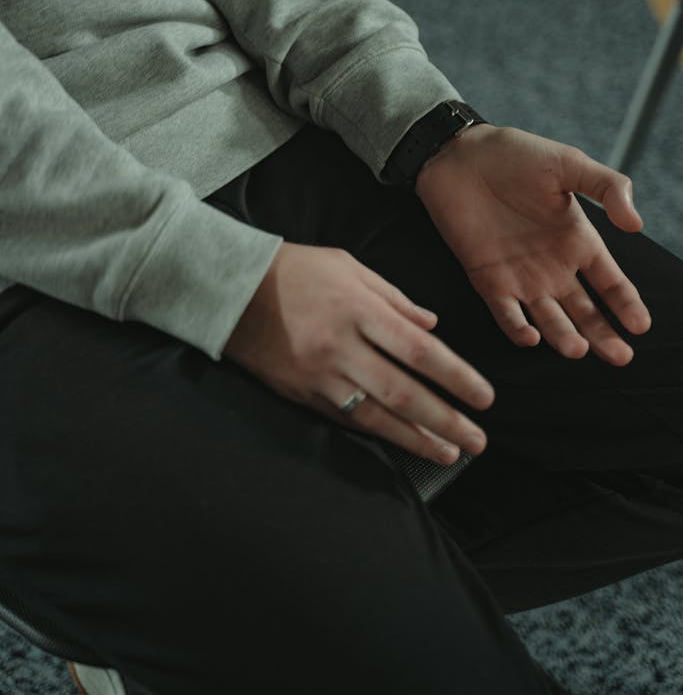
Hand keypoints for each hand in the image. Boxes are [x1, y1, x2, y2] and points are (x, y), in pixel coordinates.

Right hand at [223, 242, 494, 463]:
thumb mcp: (348, 266)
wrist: (230, 288)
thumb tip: (432, 327)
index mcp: (359, 309)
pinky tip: (401, 442)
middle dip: (447, 420)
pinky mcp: (300, 392)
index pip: (420, 351)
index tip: (484, 397)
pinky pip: (345, 418)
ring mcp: (319, 374)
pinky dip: (378, 432)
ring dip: (417, 438)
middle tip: (478, 442)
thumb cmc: (295, 270)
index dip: (456, 378)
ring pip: (376, 416)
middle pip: (404, 392)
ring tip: (449, 454)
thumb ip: (394, 297)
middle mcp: (341, 346)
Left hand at [415, 124, 651, 364]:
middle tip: (621, 357)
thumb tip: (637, 225)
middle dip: (603, 334)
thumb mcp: (569, 164)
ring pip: (548, 318)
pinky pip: (505, 312)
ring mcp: (520, 276)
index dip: (626, 304)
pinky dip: (516, 327)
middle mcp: (553, 266)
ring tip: (577, 349)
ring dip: (563, 335)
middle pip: (584, 311)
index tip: (641, 326)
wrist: (460, 154)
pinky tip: (531, 337)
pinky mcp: (487, 279)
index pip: (609, 283)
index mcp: (578, 241)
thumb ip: (608, 188)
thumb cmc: (516, 155)